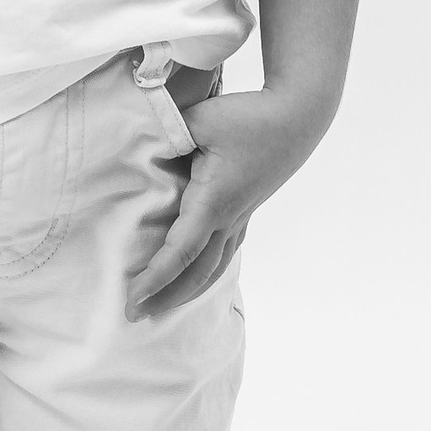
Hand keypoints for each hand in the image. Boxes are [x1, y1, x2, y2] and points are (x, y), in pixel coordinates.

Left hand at [124, 85, 335, 322]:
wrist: (298, 115)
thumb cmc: (249, 117)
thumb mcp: (200, 120)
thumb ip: (165, 135)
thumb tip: (140, 152)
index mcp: (213, 202)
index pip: (180, 252)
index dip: (155, 278)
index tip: (131, 296)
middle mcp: (228, 217)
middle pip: (196, 273)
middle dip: (165, 297)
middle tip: (134, 315)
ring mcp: (240, 217)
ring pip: (214, 268)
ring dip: (186, 291)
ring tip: (160, 306)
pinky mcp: (246, 210)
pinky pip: (224, 252)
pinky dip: (205, 272)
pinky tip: (194, 277)